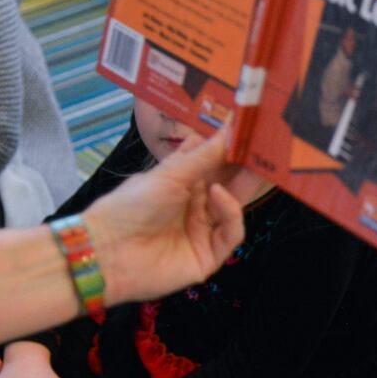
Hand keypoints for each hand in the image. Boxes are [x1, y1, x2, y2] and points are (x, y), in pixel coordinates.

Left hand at [82, 130, 261, 304]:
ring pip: (236, 205)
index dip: (234, 145)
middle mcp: (196, 204)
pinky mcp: (209, 255)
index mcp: (184, 181)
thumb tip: (234, 121)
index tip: (253, 125)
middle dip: (249, 164)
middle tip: (270, 145)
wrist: (106, 252)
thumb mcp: (171, 173)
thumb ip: (207, 153)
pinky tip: (219, 194)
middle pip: (231, 182)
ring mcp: (204, 230)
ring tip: (254, 165)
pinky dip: (230, 212)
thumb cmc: (131, 206)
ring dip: (246, 185)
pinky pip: (231, 232)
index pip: (216, 160)